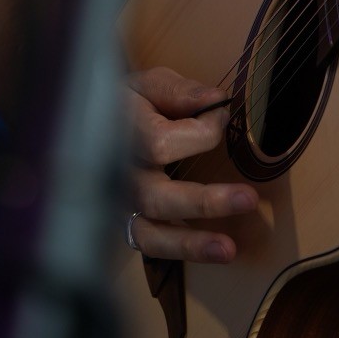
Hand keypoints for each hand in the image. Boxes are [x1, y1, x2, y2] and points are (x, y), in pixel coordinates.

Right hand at [126, 66, 257, 262]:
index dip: (202, 130)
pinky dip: (180, 251)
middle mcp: (116, 177)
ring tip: (229, 250)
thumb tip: (216, 100)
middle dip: (205, 202)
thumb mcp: (149, 84)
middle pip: (157, 198)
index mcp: (120, 135)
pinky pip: (150, 245)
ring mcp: (118, 206)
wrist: (89, 125)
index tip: (221, 114)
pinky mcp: (125, 224)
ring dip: (191, 244)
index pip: (163, 143)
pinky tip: (213, 253)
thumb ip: (179, 91)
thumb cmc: (128, 102)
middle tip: (249, 199)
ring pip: (150, 235)